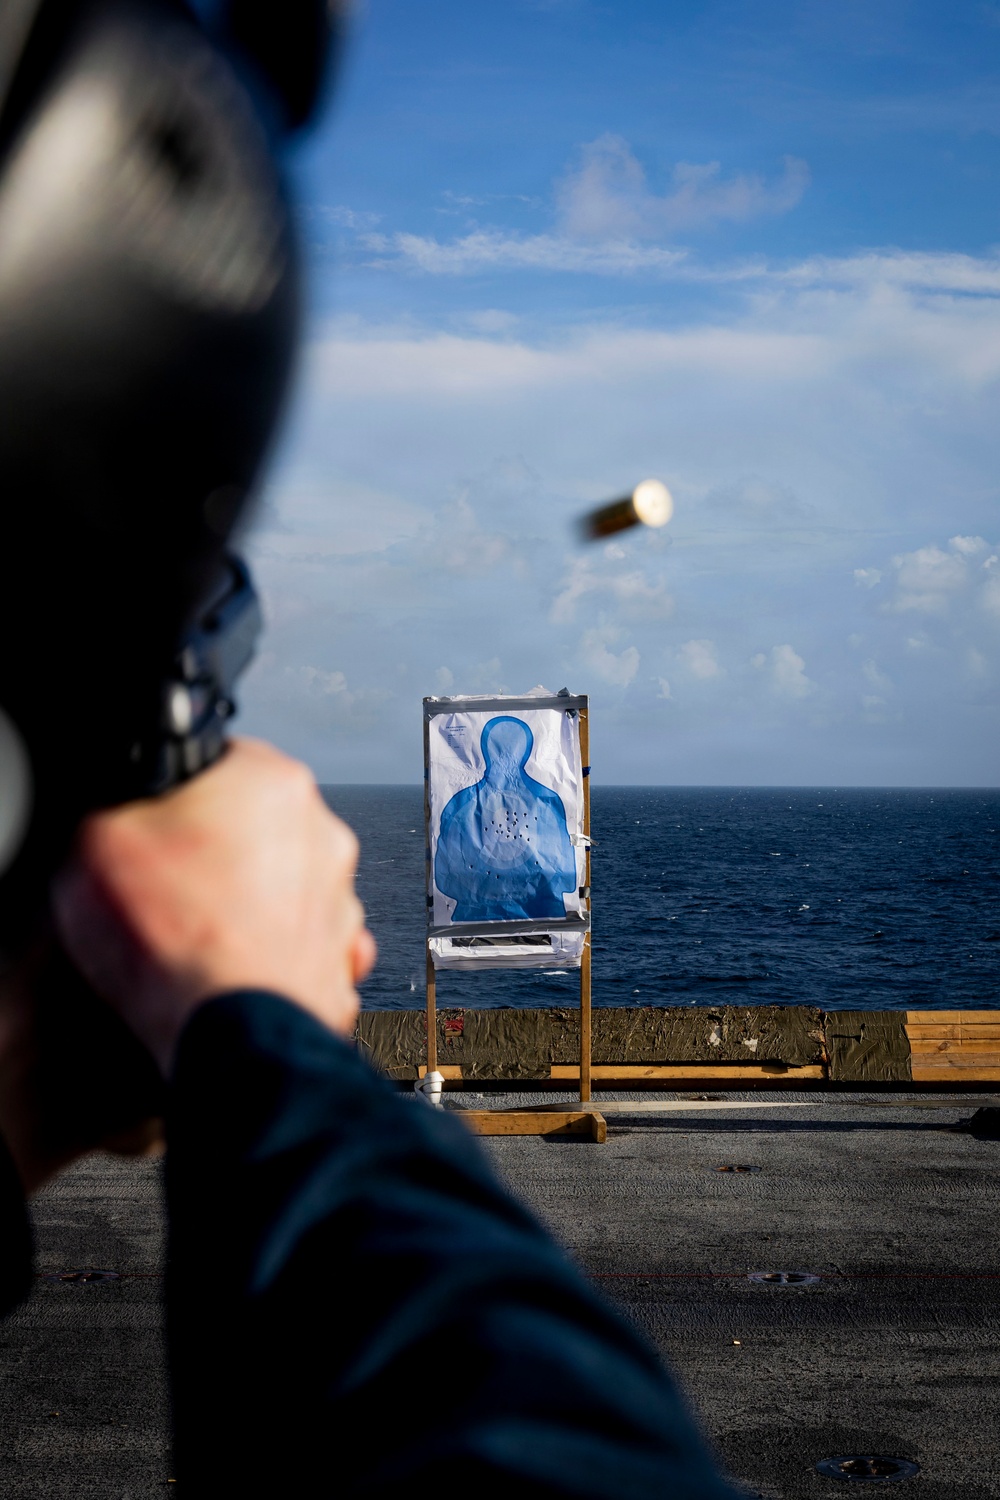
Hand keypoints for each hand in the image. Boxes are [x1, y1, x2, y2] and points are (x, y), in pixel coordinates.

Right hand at [52, 738, 375, 1075]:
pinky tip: (234, 967)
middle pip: (255, 829)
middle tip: (167, 887)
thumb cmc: (173, 940)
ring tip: (196, 937)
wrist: (226, 1034)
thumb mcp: (95, 839)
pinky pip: (301, 945)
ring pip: (282, 889)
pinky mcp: (340, 958)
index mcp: (271, 782)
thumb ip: (114, 805)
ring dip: (247, 906)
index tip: (157, 826)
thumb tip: (119, 811)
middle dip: (216, 854)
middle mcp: (321, 834)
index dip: (179, 797)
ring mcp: (339, 899)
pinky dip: (270, 955)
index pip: (221, 763)